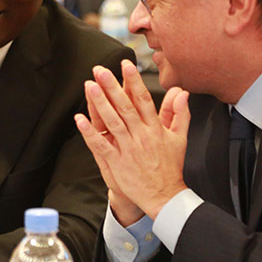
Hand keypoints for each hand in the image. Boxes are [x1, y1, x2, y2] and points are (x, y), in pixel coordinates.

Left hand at [75, 59, 190, 221]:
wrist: (165, 196)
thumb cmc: (171, 167)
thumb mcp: (180, 138)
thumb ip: (180, 113)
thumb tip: (182, 92)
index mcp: (155, 129)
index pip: (144, 100)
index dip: (134, 81)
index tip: (125, 65)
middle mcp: (141, 137)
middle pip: (125, 107)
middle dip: (112, 86)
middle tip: (100, 70)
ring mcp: (128, 150)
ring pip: (112, 122)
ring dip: (100, 103)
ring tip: (89, 86)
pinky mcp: (117, 163)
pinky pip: (101, 146)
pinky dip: (89, 133)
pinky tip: (79, 119)